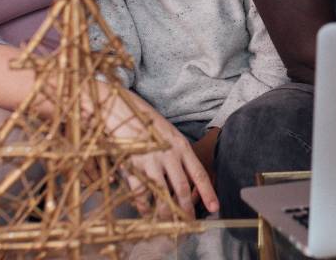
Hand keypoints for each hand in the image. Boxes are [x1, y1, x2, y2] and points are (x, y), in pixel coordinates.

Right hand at [107, 90, 219, 216]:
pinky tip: (146, 212)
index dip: (207, 192)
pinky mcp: (134, 165)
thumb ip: (177, 155)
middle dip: (187, 210)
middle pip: (183, 189)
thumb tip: (184, 180)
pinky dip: (144, 206)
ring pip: (164, 194)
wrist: (121, 109)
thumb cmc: (145, 122)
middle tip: (189, 226)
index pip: (199, 174)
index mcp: (181, 146)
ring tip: (170, 225)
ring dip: (168, 213)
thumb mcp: (168, 135)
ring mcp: (152, 160)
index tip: (214, 207)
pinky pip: (142, 192)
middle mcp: (169, 154)